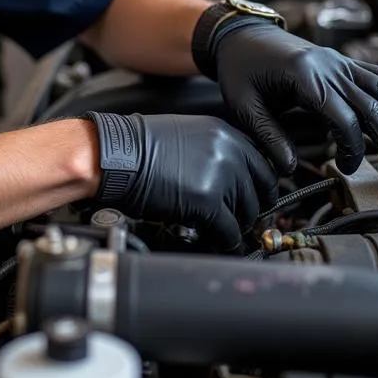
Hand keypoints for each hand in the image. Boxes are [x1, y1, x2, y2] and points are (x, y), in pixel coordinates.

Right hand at [84, 111, 278, 252]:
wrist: (115, 155)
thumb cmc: (138, 147)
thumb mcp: (187, 135)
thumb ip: (214, 153)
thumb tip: (228, 180)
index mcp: (225, 134)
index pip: (262, 166)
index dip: (262, 189)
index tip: (259, 201)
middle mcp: (229, 152)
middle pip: (258, 192)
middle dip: (251, 211)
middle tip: (243, 223)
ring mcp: (220, 177)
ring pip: (246, 214)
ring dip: (237, 227)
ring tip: (226, 234)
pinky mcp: (208, 202)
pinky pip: (229, 231)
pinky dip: (226, 241)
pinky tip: (218, 243)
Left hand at [210, 18, 377, 176]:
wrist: (241, 34)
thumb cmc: (240, 68)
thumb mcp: (243, 104)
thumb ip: (267, 136)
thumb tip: (289, 168)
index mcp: (303, 74)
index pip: (343, 116)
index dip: (352, 147)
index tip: (345, 167)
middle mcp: (328, 64)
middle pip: (372, 104)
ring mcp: (338, 60)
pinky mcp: (342, 60)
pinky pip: (377, 76)